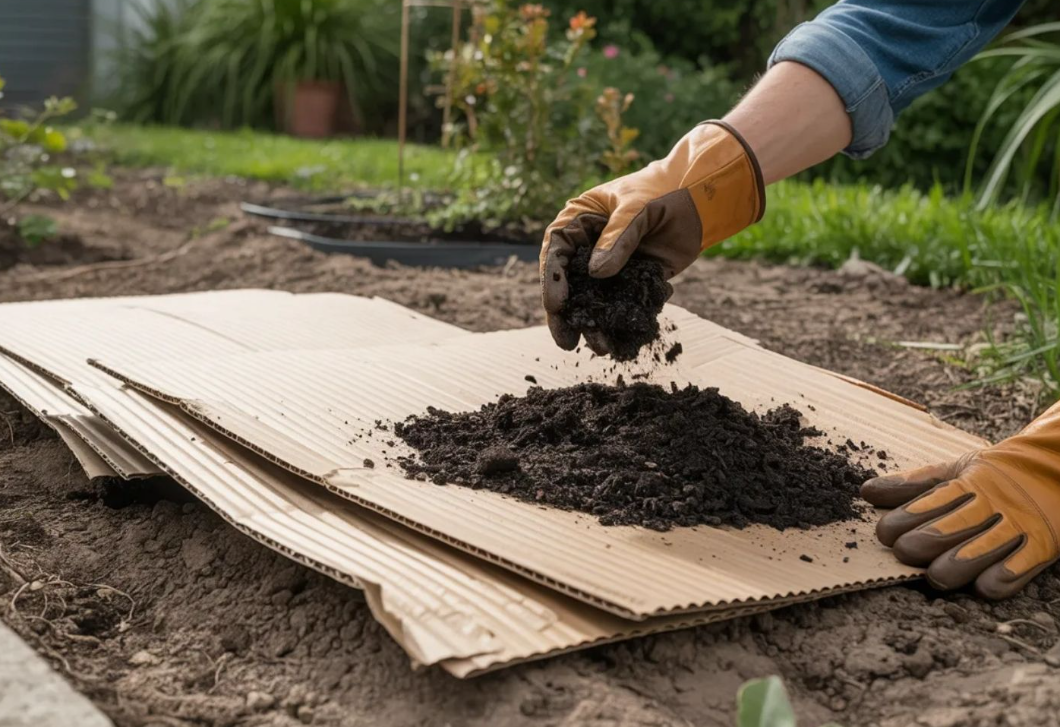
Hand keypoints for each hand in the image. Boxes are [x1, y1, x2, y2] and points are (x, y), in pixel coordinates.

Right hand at [539, 120, 764, 349]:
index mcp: (578, 223)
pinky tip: (623, 343)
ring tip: (601, 347)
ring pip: (593, 302)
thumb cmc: (662, 193)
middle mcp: (587, 250)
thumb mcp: (637, 209)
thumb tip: (596, 274)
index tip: (556, 305)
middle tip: (567, 341)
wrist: (700, 203)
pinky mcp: (630, 284)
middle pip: (568, 285)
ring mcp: (609, 269)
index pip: (556, 254)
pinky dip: (622, 325)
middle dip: (567, 315)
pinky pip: (621, 308)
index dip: (552, 281)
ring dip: (595, 326)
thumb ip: (618, 238)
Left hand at [862, 401, 1059, 598]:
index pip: (937, 499)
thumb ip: (913, 486)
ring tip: (936, 576)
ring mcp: (1020, 524)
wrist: (1057, 469)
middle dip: (930, 538)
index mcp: (971, 483)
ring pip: (990, 545)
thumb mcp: (954, 473)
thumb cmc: (993, 477)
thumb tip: (866, 492)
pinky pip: (1027, 562)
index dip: (910, 515)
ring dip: (963, 561)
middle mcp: (995, 503)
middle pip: (960, 522)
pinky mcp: (1044, 543)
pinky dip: (1008, 575)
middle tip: (904, 551)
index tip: (884, 532)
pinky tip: (986, 587)